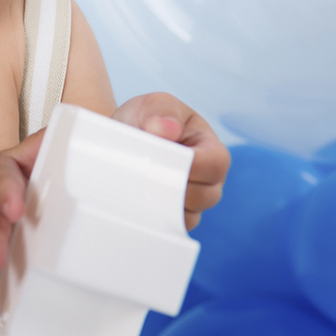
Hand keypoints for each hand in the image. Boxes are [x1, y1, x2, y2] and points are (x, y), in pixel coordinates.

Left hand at [112, 93, 230, 229]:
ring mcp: (192, 203)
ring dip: (160, 205)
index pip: (213, 163)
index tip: (159, 158)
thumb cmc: (145, 120)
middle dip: (172, 187)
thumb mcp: (153, 105)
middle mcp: (209, 180)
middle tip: (144, 176)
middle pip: (204, 196)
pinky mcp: (172, 218)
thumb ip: (161, 112)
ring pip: (187, 217)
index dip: (189, 165)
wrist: (122, 140)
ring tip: (136, 188)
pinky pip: (169, 230)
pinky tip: (134, 206)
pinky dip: (152, 220)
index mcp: (211, 149)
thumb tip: (166, 129)